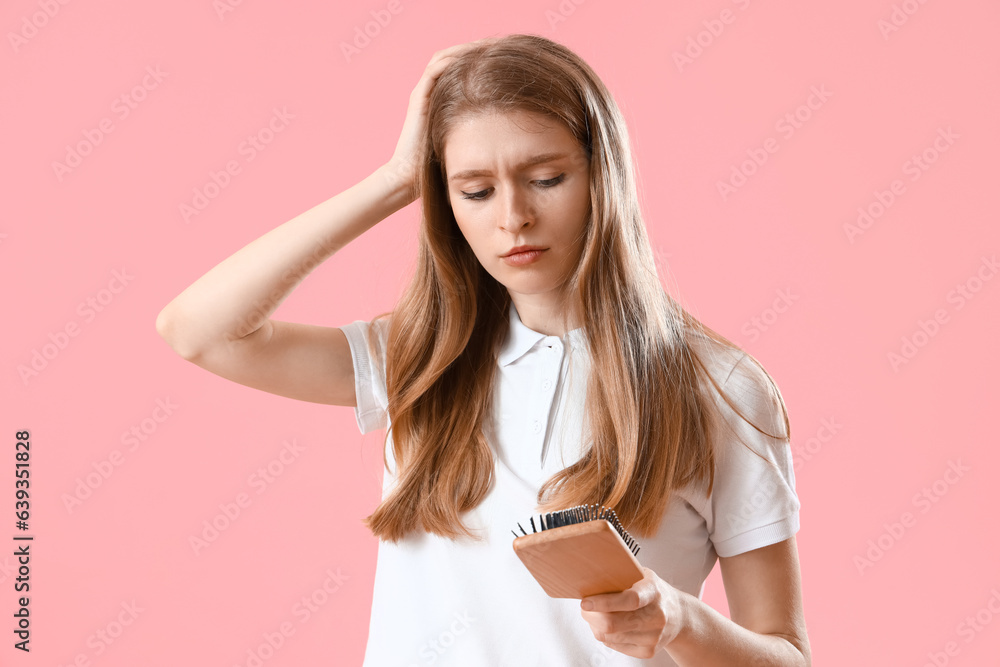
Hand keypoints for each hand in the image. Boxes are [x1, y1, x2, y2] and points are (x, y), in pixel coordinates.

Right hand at [383, 37, 499, 203]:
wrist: (411, 178)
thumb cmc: (443, 166)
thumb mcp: (473, 142)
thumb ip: (487, 129)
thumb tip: (520, 125)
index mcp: (446, 98)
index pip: (466, 67)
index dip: (487, 59)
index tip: (512, 56)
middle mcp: (434, 90)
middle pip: (457, 57)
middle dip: (480, 48)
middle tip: (505, 43)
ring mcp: (424, 92)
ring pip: (446, 57)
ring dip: (468, 48)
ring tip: (492, 45)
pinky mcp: (418, 97)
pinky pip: (436, 69)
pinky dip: (454, 59)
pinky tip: (474, 57)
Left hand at [579, 566, 685, 658]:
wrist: (679, 616)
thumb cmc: (654, 593)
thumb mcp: (643, 576)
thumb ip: (621, 575)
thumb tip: (590, 577)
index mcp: (653, 592)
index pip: (630, 600)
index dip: (605, 602)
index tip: (585, 601)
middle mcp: (656, 616)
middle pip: (614, 623)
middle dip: (591, 616)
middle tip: (585, 608)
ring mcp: (653, 636)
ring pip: (610, 636)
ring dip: (595, 626)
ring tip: (595, 615)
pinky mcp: (648, 651)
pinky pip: (615, 645)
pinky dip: (605, 636)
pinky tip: (607, 626)